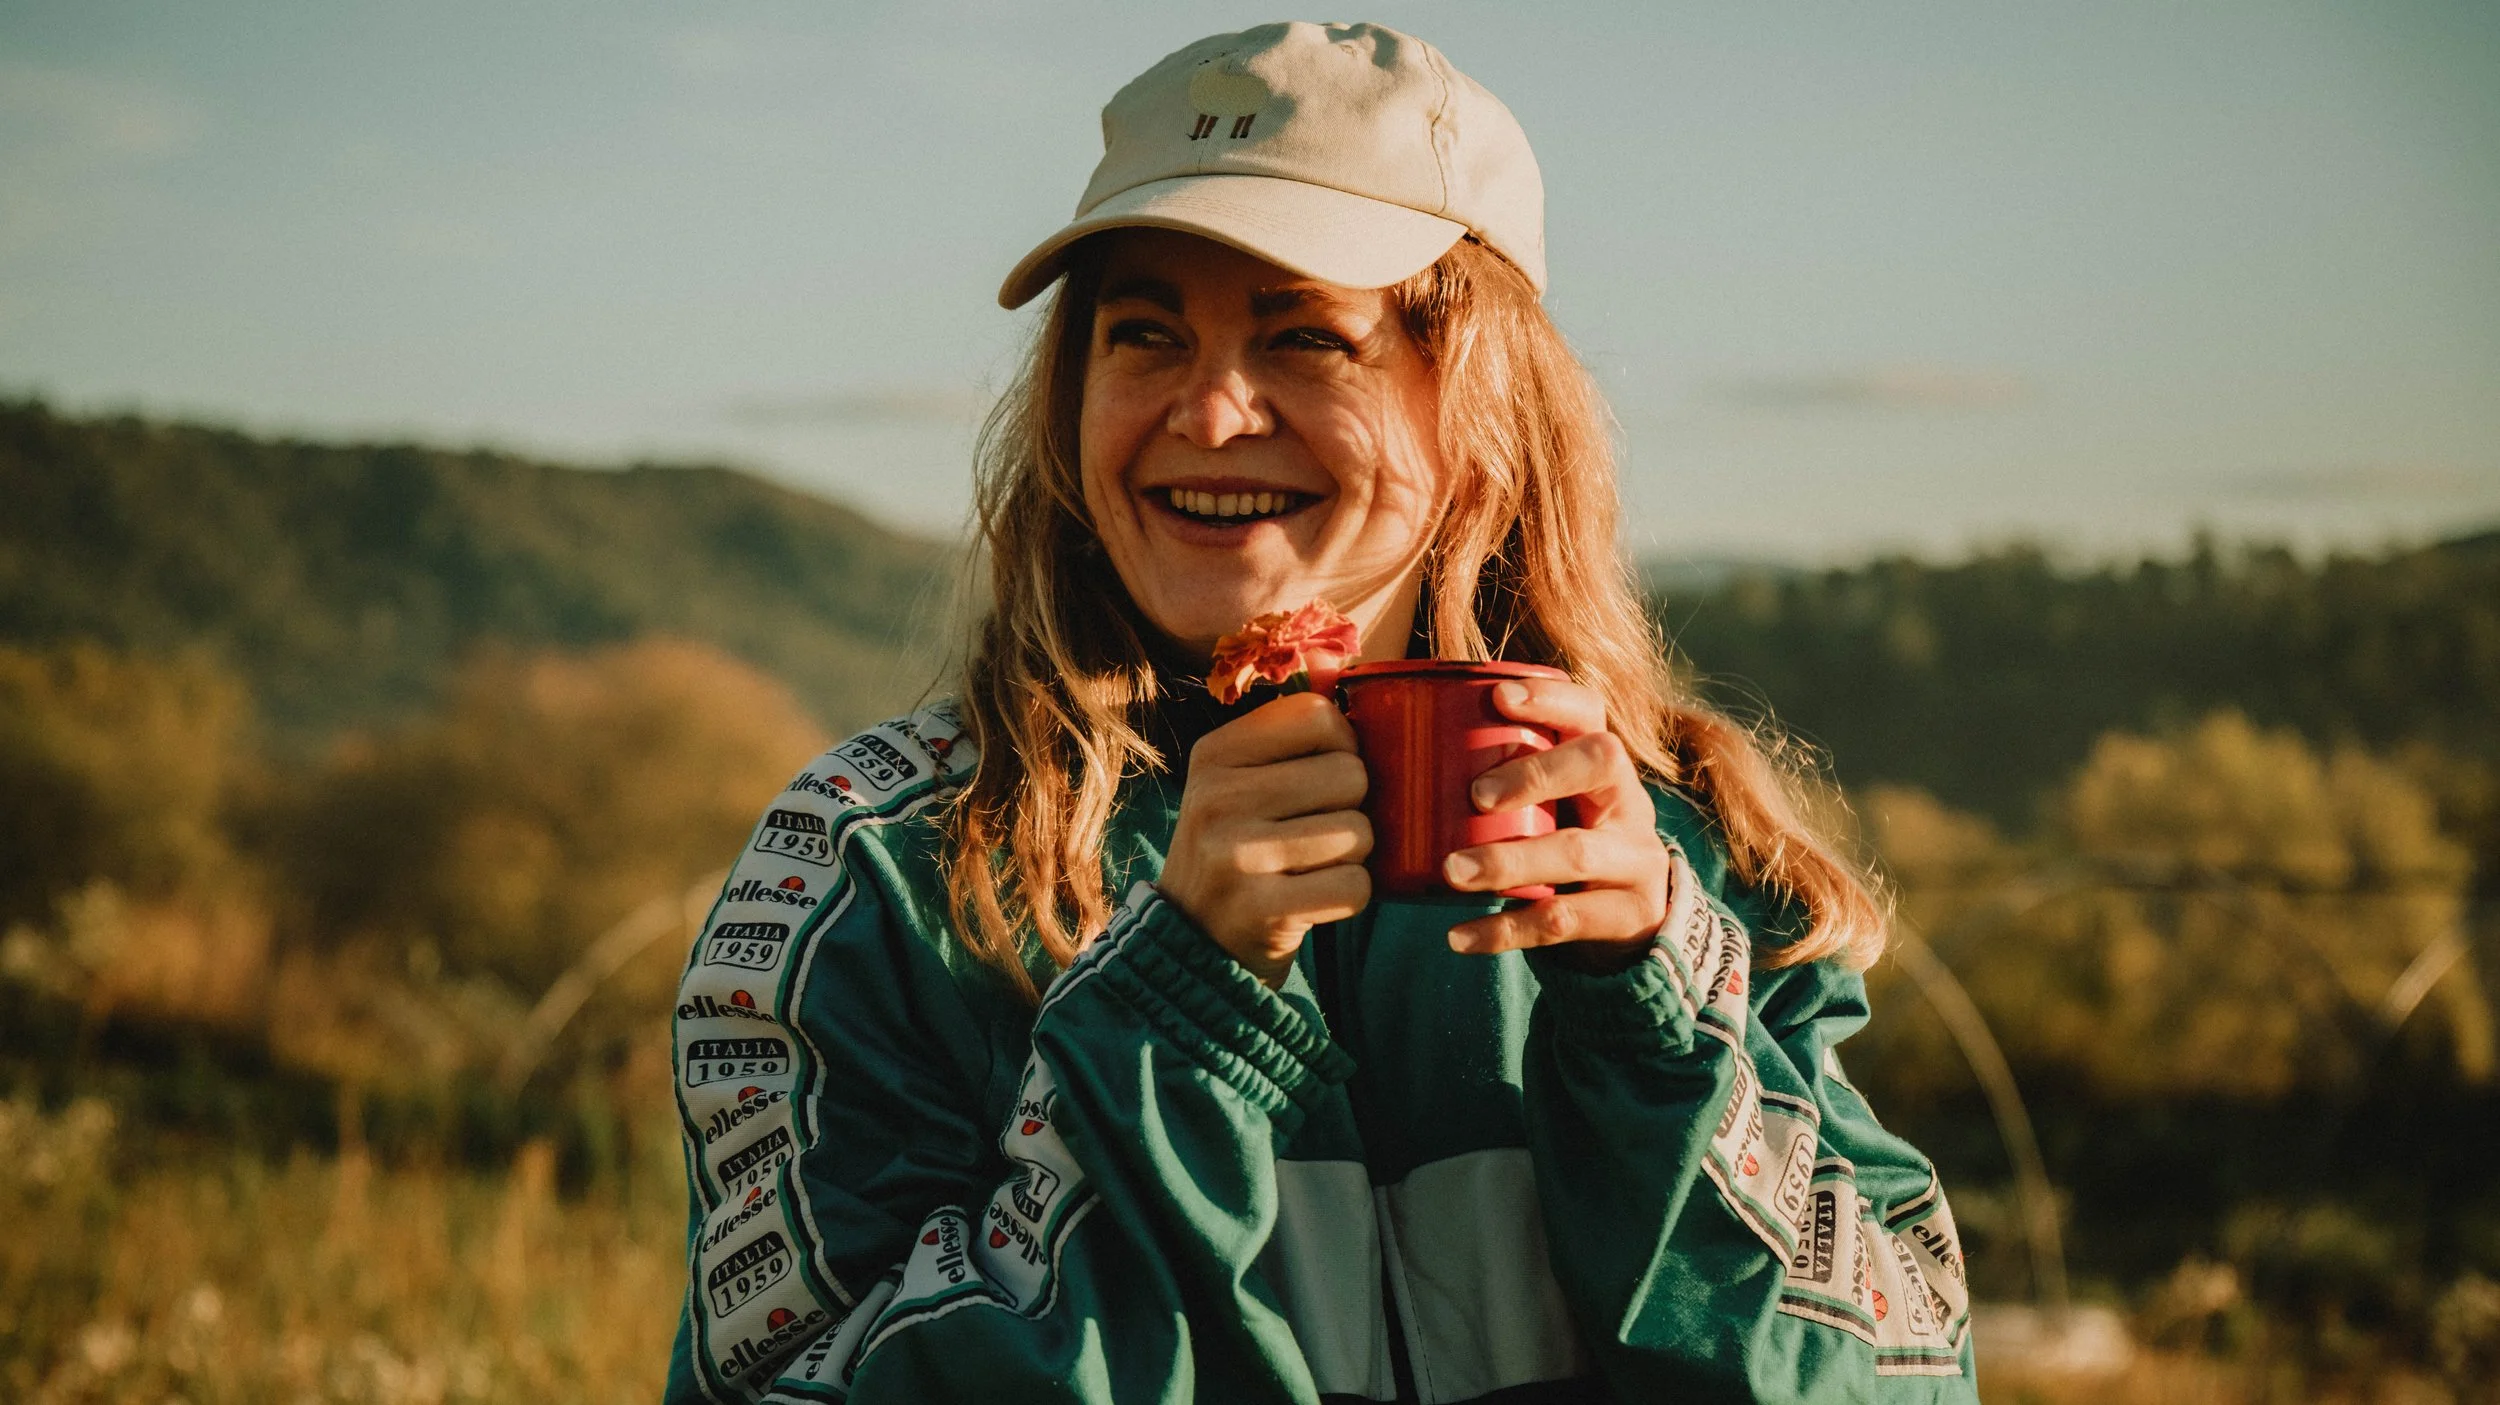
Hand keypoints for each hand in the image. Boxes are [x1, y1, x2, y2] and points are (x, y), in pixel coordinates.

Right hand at [1157, 692, 1372, 986]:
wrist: (1193, 940)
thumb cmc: (1239, 848)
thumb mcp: (1238, 782)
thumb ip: (1290, 738)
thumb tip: (1364, 685)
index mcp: (1214, 754)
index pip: (1317, 715)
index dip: (1343, 745)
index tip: (1323, 776)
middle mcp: (1217, 798)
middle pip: (1350, 774)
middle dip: (1353, 806)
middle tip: (1319, 831)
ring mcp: (1235, 855)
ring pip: (1359, 831)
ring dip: (1354, 854)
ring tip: (1314, 865)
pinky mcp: (1260, 910)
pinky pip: (1354, 886)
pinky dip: (1350, 896)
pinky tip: (1316, 898)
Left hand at [1443, 677, 1670, 969]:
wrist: (1630, 921)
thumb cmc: (1562, 842)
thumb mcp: (1552, 804)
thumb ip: (1500, 775)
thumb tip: (1389, 740)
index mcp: (1601, 763)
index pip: (1588, 710)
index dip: (1550, 698)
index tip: (1500, 697)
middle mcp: (1626, 802)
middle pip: (1599, 764)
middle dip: (1535, 773)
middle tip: (1476, 795)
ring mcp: (1634, 860)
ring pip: (1577, 852)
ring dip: (1509, 860)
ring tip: (1452, 872)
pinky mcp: (1626, 916)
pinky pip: (1563, 922)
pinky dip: (1505, 930)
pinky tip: (1459, 936)